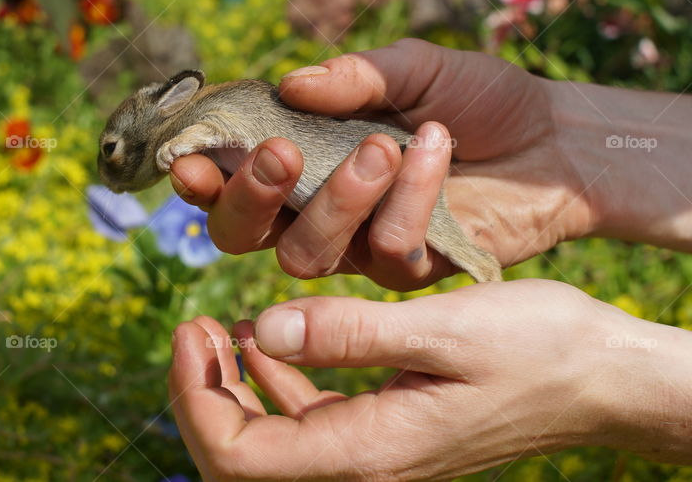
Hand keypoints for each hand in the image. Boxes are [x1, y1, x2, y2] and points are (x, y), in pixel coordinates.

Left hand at [169, 279, 691, 480]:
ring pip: (270, 440)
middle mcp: (363, 466)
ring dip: (233, 388)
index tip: (191, 328)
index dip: (196, 398)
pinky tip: (267, 338)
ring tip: (216, 329)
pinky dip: (275, 381)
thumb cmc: (539, 352)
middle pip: (243, 457)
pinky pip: (306, 418)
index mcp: (368, 453)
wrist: (601, 376)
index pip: (239, 459)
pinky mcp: (385, 429)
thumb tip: (263, 331)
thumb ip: (350, 334)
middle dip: (204, 394)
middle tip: (193, 327)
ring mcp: (373, 453)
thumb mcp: (443, 331)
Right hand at [171, 39, 594, 289]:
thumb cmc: (475, 96)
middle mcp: (314, 209)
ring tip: (381, 146)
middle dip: (250, 198)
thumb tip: (289, 86)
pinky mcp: (407, 271)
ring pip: (304, 256)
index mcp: (300, 158)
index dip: (199, 178)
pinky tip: (438, 148)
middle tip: (281, 153)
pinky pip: (385, 253)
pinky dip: (407, 200)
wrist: (554, 136)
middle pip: (243, 235)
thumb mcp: (413, 68)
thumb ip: (353, 76)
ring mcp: (357, 247)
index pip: (226, 180)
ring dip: (335, 201)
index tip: (187, 159)